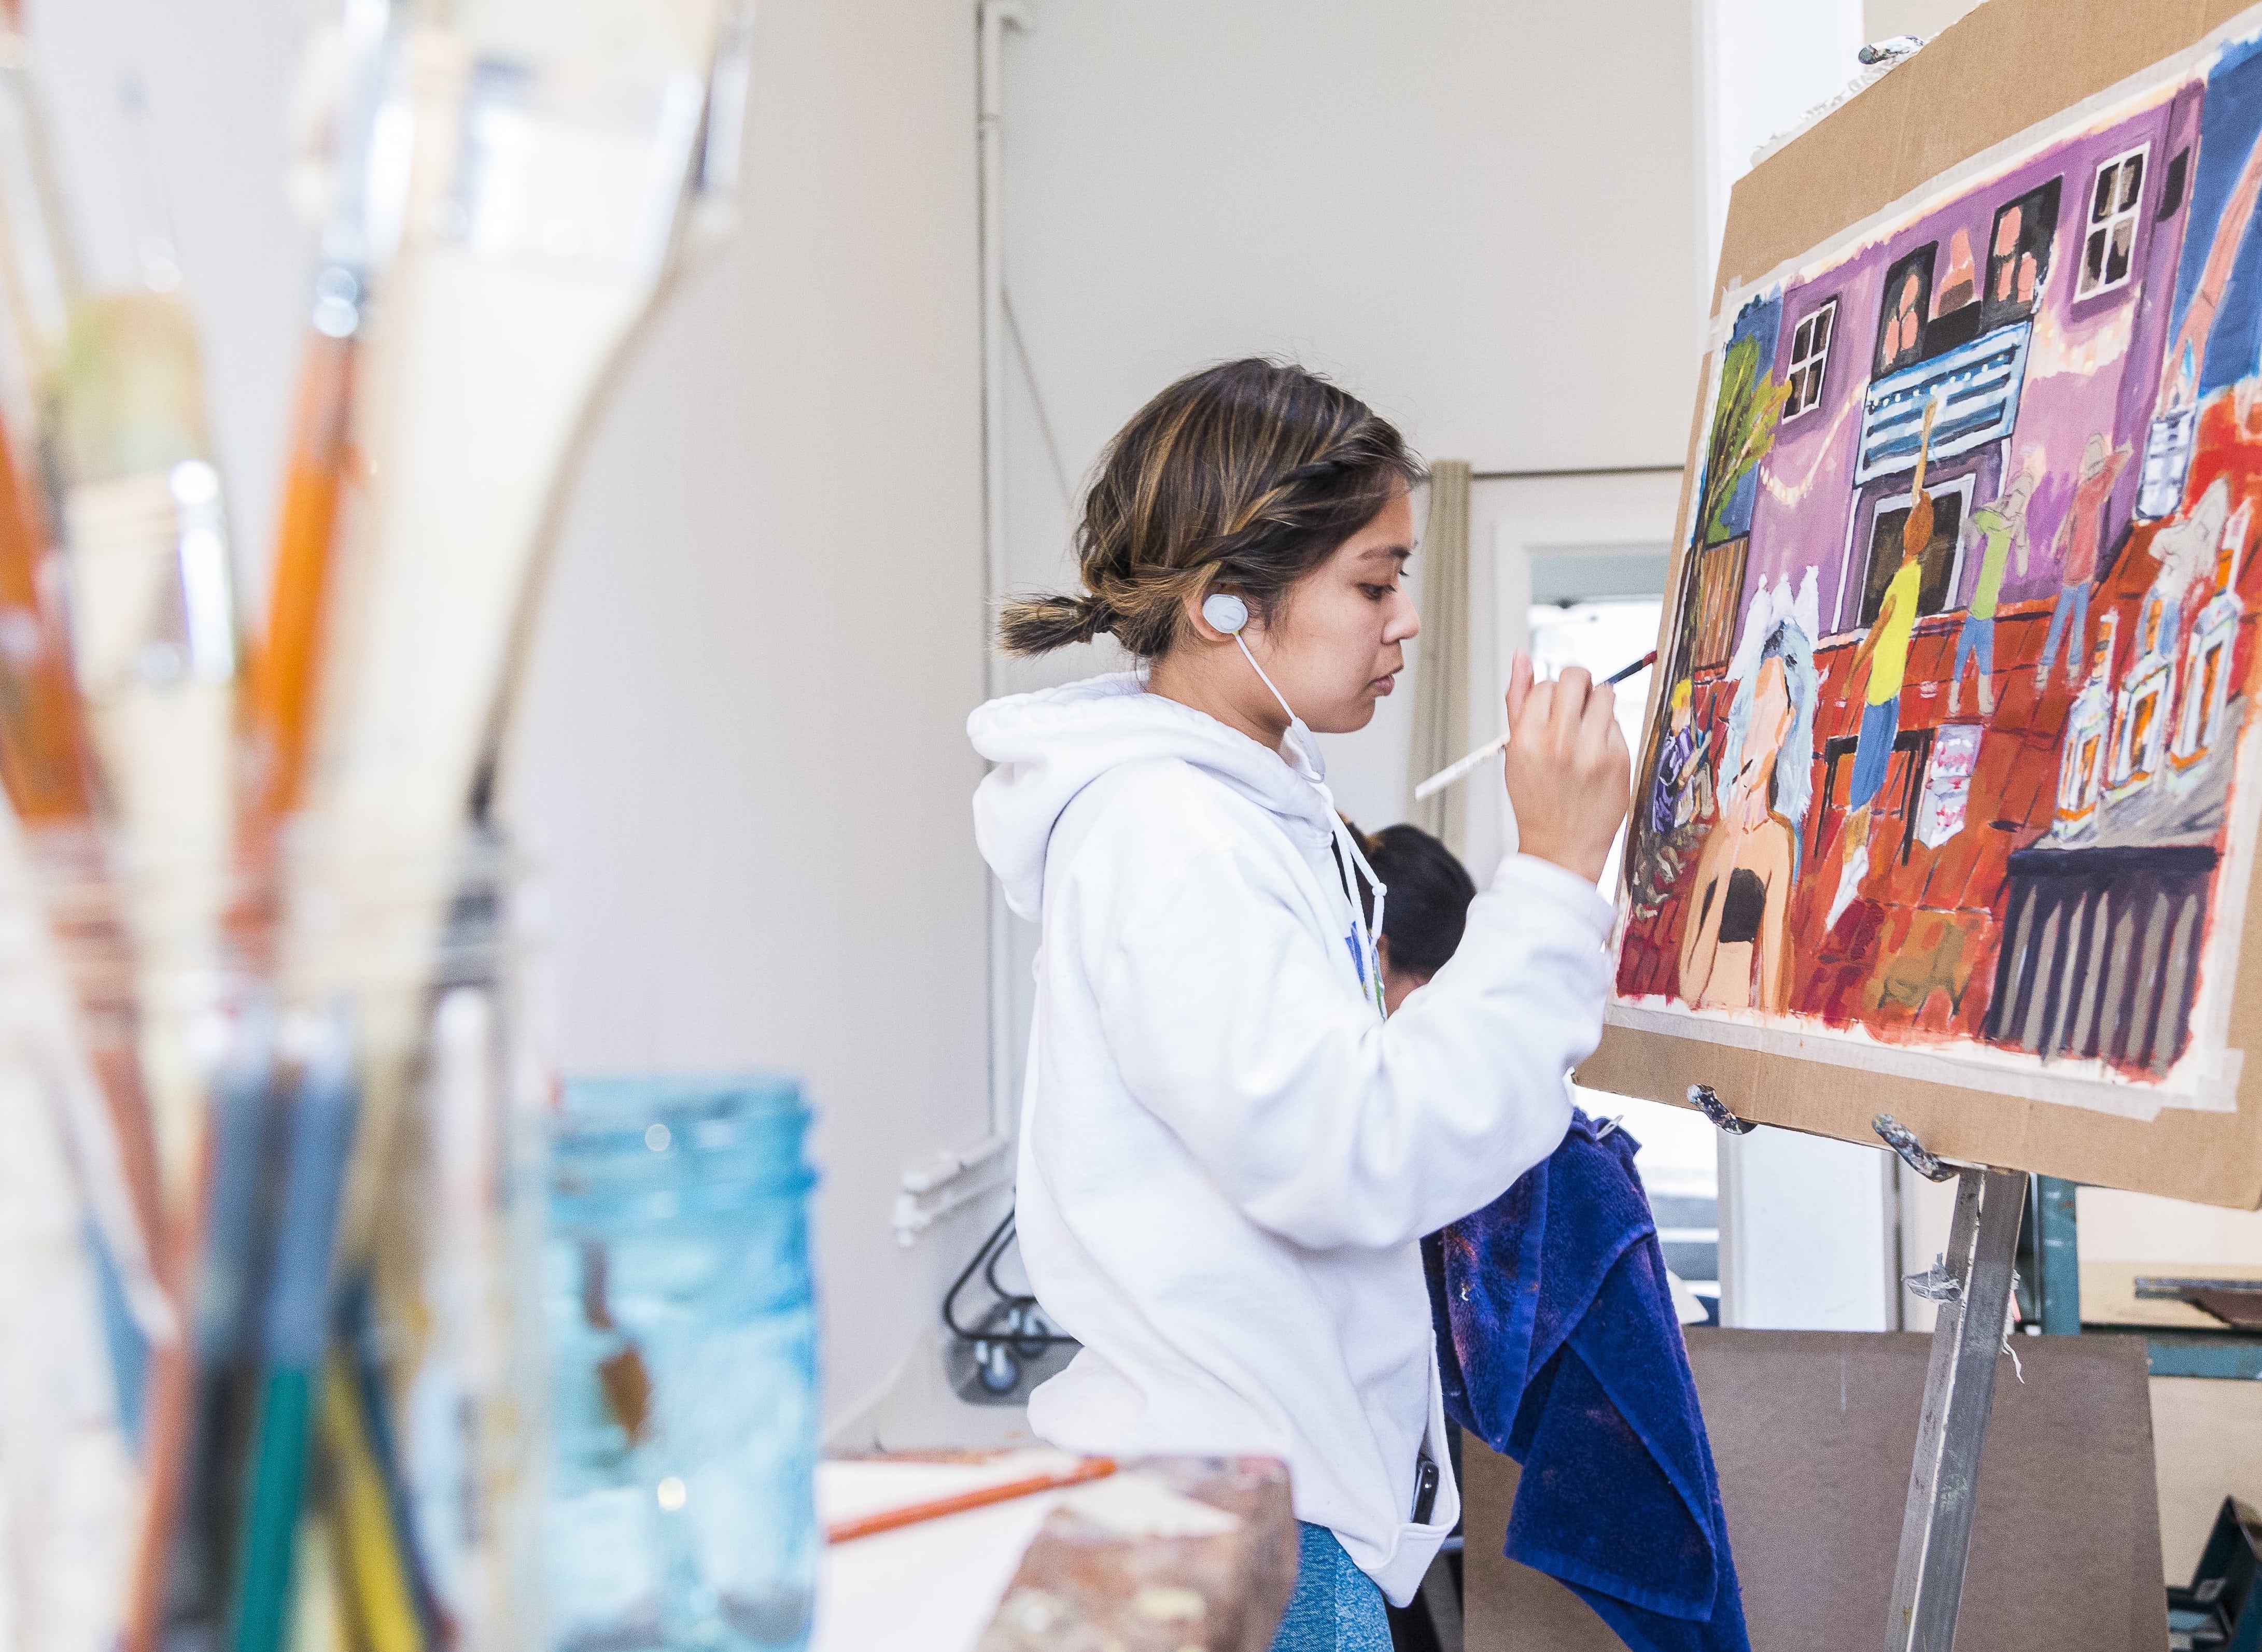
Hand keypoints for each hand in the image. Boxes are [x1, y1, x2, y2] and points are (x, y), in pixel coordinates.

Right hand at [1502, 650, 1630, 884]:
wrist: (1561, 846)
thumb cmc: (1536, 798)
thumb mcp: (1515, 750)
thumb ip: (1518, 700)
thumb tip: (1521, 657)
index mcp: (1527, 738)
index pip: (1545, 685)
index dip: (1550, 695)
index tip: (1553, 712)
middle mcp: (1559, 741)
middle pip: (1576, 677)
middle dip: (1577, 686)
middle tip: (1574, 708)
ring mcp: (1592, 750)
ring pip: (1603, 693)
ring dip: (1596, 704)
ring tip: (1587, 731)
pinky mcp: (1618, 759)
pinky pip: (1618, 723)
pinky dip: (1609, 732)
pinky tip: (1597, 754)